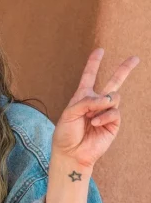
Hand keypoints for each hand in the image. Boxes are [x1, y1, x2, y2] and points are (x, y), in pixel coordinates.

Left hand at [51, 48, 139, 168]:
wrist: (71, 152)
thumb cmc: (66, 132)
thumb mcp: (69, 112)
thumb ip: (87, 101)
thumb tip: (108, 98)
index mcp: (82, 96)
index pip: (89, 76)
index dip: (94, 63)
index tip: (99, 50)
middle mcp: (96, 102)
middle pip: (113, 82)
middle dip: (124, 69)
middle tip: (135, 58)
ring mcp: (106, 112)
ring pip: (113, 97)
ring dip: (101, 105)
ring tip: (90, 118)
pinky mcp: (113, 123)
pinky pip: (114, 112)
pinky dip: (103, 117)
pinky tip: (94, 124)